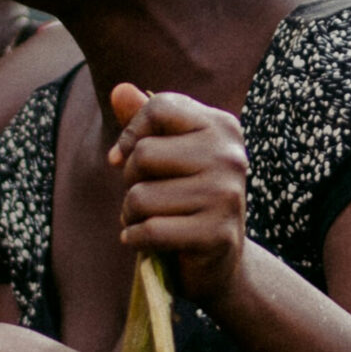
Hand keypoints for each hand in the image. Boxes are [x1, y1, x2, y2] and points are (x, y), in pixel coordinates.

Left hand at [107, 81, 248, 312]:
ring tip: (150, 220)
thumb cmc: (184, 199)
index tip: (127, 158)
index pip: (159, 108)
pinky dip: (135, 239)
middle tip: (148, 197)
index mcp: (222, 126)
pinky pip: (150, 230)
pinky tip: (144, 241)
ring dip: (131, 215)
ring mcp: (227, 196)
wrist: (218, 262)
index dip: (131, 134)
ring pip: (140, 196)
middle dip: (130, 181)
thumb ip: (144, 122)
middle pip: (143, 154)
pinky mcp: (217, 234)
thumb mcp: (166, 155)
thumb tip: (120, 89)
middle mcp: (231, 156)